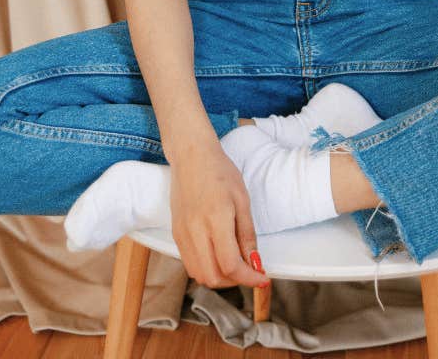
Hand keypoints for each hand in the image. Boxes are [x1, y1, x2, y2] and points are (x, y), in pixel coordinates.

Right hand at [170, 145, 268, 290]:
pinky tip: (218, 256)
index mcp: (216, 219)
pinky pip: (190, 264)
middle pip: (213, 277)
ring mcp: (182, 234)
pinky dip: (206, 268)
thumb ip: (247, 234)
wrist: (191, 156)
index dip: (248, 278)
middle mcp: (195, 231)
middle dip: (234, 281)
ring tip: (234, 264)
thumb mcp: (242, 199)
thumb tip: (254, 262)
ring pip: (199, 275)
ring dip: (219, 277)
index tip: (261, 278)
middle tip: (248, 270)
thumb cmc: (219, 171)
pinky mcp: (176, 234)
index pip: (230, 264)